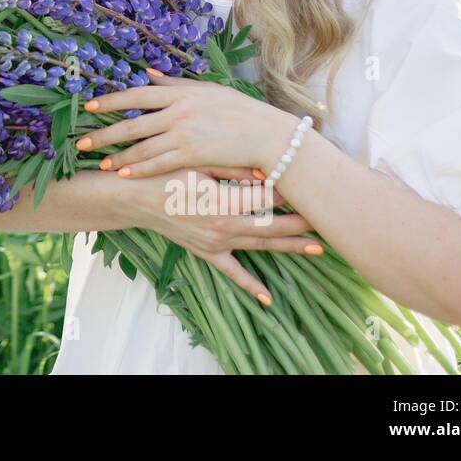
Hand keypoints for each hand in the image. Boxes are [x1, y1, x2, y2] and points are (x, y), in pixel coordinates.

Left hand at [77, 68, 300, 178]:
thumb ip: (175, 84)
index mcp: (180, 93)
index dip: (111, 102)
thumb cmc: (240, 111)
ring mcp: (184, 134)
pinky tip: (123, 173)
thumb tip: (146, 73)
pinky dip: (139, 168)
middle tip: (81, 143)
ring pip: (141, 147)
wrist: (267, 135)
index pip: (137, 96)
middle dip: (104, 134)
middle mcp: (178, 112)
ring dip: (118, 156)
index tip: (89, 107)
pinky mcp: (192, 155)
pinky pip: (158, 163)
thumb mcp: (207, 90)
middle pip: (132, 124)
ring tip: (100, 163)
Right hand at [116, 168, 323, 304]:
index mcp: (222, 201)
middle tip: (328, 219)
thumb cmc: (162, 173)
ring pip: (260, 246)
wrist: (132, 197)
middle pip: (271, 225)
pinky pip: (231, 272)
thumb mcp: (196, 161)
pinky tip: (267, 298)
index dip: (289, 190)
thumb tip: (267, 169)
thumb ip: (233, 167)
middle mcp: (222, 226)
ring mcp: (215, 243)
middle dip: (301, 222)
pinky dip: (249, 285)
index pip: (266, 197)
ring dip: (289, 246)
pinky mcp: (206, 252)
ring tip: (318, 247)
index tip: (309, 183)